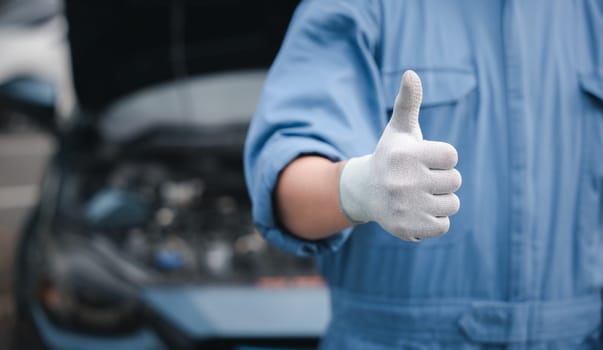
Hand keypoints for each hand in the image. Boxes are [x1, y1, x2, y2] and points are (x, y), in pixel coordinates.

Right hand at [339, 70, 460, 240]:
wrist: (366, 193)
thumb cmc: (392, 157)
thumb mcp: (399, 129)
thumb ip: (409, 101)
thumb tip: (411, 73)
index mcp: (406, 154)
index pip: (452, 157)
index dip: (441, 158)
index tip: (423, 160)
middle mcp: (404, 181)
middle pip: (454, 181)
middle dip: (441, 180)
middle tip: (418, 179)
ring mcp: (405, 207)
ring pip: (452, 204)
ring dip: (440, 201)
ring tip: (418, 196)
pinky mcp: (407, 229)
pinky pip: (443, 225)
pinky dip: (434, 221)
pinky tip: (416, 212)